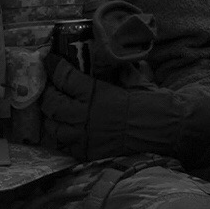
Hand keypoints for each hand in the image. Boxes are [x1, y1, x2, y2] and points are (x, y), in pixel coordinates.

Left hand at [40, 56, 176, 160]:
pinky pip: (64, 146)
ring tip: (54, 112)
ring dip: (51, 118)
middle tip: (49, 88)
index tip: (49, 61)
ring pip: (52, 128)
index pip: (63, 76)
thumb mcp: (130, 78)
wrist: (162, 130)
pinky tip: (64, 130)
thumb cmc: (149, 102)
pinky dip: (61, 137)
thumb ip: (113, 69)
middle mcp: (84, 115)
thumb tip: (104, 56)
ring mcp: (83, 136)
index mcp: (93, 93)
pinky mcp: (87, 153)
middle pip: (51, 103)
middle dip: (47, 94)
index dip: (53, 67)